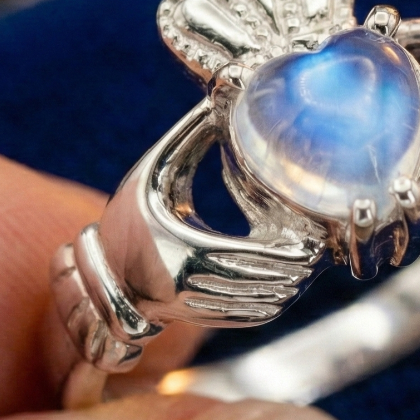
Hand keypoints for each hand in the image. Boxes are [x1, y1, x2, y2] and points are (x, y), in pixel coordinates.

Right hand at [95, 99, 325, 330]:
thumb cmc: (129, 214)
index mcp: (181, 248)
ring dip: (283, 292)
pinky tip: (282, 291)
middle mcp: (186, 283)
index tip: (309, 250)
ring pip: (252, 307)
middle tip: (316, 258)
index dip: (279, 258)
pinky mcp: (196, 319)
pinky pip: (241, 320)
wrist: (103, 270)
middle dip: (290, 274)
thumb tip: (222, 100)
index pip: (242, 257)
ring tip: (304, 272)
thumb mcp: (154, 172)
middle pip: (255, 285)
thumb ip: (188, 138)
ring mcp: (192, 306)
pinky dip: (266, 308)